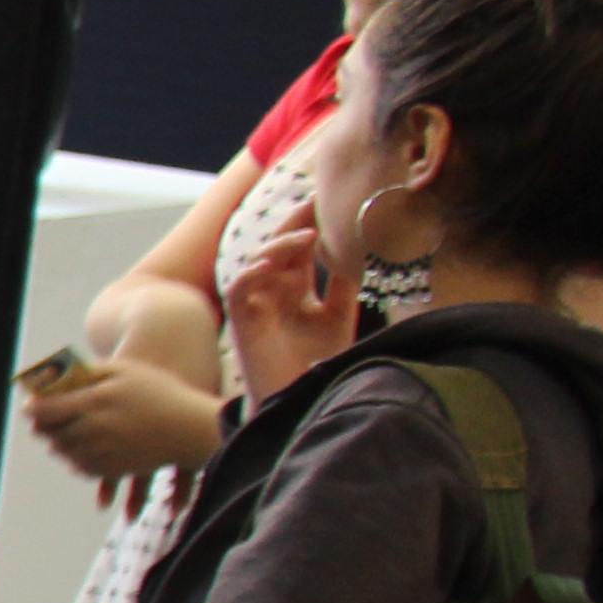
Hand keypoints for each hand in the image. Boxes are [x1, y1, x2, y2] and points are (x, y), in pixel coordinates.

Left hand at [20, 357, 219, 499]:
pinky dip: (77, 460)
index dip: (32, 409)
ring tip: (60, 436)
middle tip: (40, 424)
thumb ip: (91, 371)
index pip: (46, 408)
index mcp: (95, 400)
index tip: (29, 407)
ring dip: (58, 444)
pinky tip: (82, 450)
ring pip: (64, 452)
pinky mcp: (113, 469)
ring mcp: (103, 451)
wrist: (191, 427)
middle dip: (43, 428)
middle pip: (51, 433)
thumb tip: (58, 375)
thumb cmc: (159, 392)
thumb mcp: (126, 370)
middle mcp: (95, 428)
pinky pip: (82, 468)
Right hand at [222, 210, 363, 408]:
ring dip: (279, 246)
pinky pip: (239, 288)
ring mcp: (257, 305)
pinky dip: (252, 273)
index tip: (333, 199)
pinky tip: (273, 265)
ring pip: (259, 261)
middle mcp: (274, 292)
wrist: (298, 403)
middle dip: (296, 222)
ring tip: (307, 236)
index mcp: (297, 289)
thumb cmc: (316, 365)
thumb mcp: (339, 318)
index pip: (303, 247)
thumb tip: (364, 252)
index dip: (313, 222)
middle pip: (279, 246)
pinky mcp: (243, 323)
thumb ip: (345, 288)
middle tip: (316, 200)